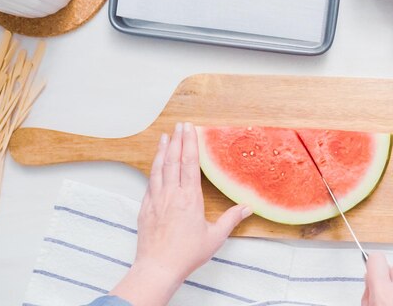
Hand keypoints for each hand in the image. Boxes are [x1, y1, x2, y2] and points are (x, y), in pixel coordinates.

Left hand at [110, 122, 251, 305]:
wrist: (158, 267)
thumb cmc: (186, 254)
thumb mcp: (215, 237)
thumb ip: (231, 219)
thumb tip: (246, 208)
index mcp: (190, 198)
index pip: (190, 164)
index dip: (190, 144)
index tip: (190, 130)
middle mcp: (172, 194)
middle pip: (174, 161)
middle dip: (177, 140)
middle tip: (180, 126)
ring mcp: (156, 200)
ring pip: (159, 168)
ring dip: (163, 151)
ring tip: (165, 137)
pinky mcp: (146, 208)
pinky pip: (150, 182)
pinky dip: (153, 168)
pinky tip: (155, 164)